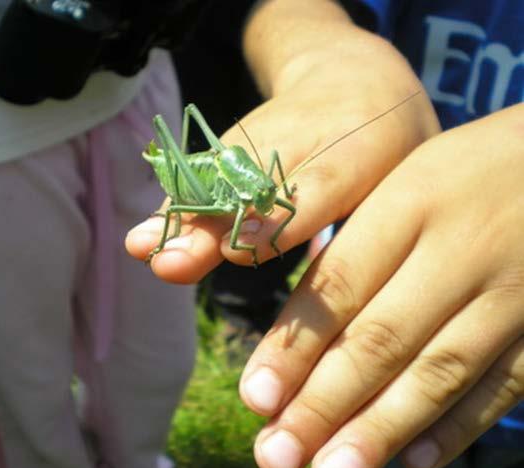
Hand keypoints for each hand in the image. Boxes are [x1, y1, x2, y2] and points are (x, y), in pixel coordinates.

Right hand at [125, 45, 438, 281]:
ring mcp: (261, 135)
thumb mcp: (401, 179)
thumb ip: (374, 229)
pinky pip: (201, 174)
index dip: (279, 220)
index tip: (238, 251)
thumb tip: (348, 313)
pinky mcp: (231, 142)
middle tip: (174, 261)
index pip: (320, 184)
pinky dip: (175, 208)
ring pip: (217, 179)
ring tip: (143, 248)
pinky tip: (144, 238)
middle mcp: (304, 136)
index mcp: (365, 148)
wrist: (352, 76)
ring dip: (181, 219)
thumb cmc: (389, 148)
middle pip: (250, 186)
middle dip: (212, 227)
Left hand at [239, 104, 523, 467]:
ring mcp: (515, 289)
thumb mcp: (402, 180)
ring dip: (380, 430)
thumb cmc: (462, 172)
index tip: (254, 398)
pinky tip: (411, 461)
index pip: (339, 285)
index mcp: (411, 200)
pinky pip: (507, 382)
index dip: (293, 347)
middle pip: (383, 339)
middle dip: (324, 404)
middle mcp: (461, 248)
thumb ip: (351, 245)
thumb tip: (292, 327)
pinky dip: (458, 426)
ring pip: (440, 372)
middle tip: (275, 456)